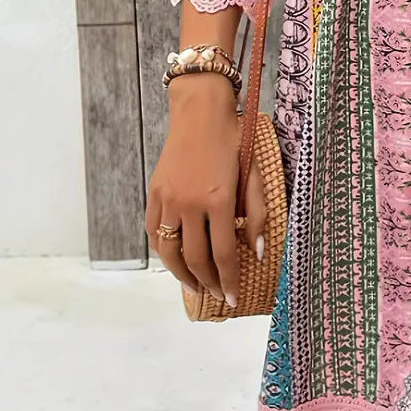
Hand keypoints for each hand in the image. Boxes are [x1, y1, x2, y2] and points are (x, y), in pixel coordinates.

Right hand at [144, 74, 266, 308]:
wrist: (200, 113)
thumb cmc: (234, 140)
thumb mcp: (254, 173)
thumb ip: (257, 213)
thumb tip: (256, 252)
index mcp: (218, 200)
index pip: (222, 254)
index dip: (229, 279)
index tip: (232, 298)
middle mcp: (189, 203)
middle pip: (196, 258)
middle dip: (209, 283)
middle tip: (218, 296)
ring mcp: (168, 199)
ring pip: (169, 251)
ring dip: (182, 275)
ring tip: (196, 287)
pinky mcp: (154, 193)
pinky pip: (153, 232)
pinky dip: (163, 251)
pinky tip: (175, 260)